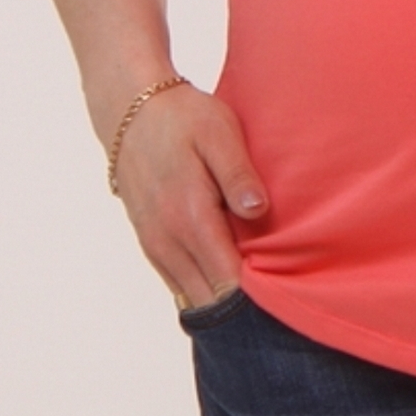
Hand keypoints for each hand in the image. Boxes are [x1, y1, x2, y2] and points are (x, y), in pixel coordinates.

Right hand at [107, 84, 269, 308]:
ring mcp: (155, 245)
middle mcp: (168, 240)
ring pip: (192, 295)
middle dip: (242, 304)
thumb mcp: (218, 133)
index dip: (256, 295)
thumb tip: (258, 210)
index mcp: (191, 217)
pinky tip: (225, 274)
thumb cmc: (182, 118)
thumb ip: (237, 174)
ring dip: (221, 298)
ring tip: (256, 290)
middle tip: (277, 295)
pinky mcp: (149, 242)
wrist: (131, 111)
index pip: (227, 281)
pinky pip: (177, 282)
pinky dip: (202, 286)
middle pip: (210, 299)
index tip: (284, 292)